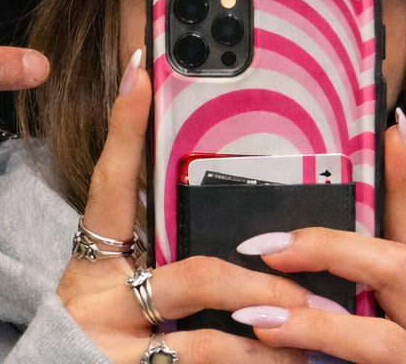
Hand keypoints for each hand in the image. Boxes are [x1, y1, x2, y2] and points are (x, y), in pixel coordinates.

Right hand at [57, 53, 311, 363]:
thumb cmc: (96, 330)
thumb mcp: (110, 281)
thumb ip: (151, 245)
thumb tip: (195, 196)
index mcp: (94, 258)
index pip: (112, 181)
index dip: (125, 126)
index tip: (141, 70)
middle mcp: (100, 300)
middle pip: (194, 277)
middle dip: (257, 285)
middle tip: (306, 292)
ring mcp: (114, 350)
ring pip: (208, 348)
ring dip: (268, 348)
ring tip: (311, 341)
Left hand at [237, 116, 405, 363]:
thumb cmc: (386, 360)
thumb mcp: (375, 306)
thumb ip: (358, 252)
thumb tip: (372, 149)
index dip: (402, 179)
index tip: (388, 126)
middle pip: (395, 269)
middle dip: (327, 250)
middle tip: (266, 247)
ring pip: (380, 343)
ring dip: (314, 327)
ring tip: (257, 320)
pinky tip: (270, 358)